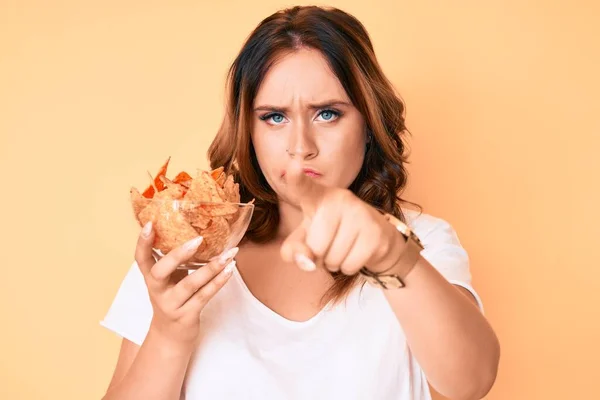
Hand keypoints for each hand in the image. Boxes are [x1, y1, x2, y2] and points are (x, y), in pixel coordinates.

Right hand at [134, 222, 237, 346]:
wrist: (171, 336)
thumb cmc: (172, 298)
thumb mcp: (167, 279)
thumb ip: (173, 260)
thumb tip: (194, 229)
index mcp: (151, 278)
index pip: (141, 258)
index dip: (143, 242)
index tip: (150, 224)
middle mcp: (157, 291)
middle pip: (160, 271)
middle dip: (179, 254)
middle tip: (198, 240)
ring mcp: (171, 305)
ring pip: (190, 284)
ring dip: (211, 268)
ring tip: (229, 254)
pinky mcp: (187, 316)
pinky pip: (204, 296)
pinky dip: (218, 282)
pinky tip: (230, 270)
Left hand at [280, 160, 405, 274]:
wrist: (375, 238)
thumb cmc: (332, 236)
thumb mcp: (305, 240)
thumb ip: (293, 251)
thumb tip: (307, 262)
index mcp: (318, 196)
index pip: (304, 187)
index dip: (296, 179)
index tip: (292, 166)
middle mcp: (340, 199)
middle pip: (315, 246)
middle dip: (320, 256)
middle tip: (331, 244)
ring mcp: (360, 213)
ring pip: (333, 259)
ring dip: (335, 263)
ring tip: (345, 247)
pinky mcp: (376, 233)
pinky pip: (349, 265)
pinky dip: (349, 267)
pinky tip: (357, 252)